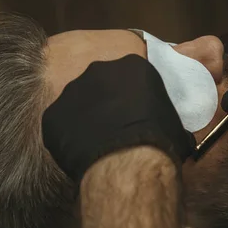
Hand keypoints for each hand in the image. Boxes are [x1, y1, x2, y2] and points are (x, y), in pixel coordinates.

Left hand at [42, 55, 194, 182]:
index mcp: (132, 65)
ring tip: (97, 143)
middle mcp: (98, 70)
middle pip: (100, 84)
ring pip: (78, 103)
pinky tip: (81, 153)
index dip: (133, 96)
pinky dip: (68, 138)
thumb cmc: (160, 140)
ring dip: (85, 119)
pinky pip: (60, 125)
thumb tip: (175, 134)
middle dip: (106, 102)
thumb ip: (164, 117)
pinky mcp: (52, 115)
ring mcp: (72, 91)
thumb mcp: (174, 123)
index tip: (136, 113)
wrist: (129, 162)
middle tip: (115, 126)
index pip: (130, 75)